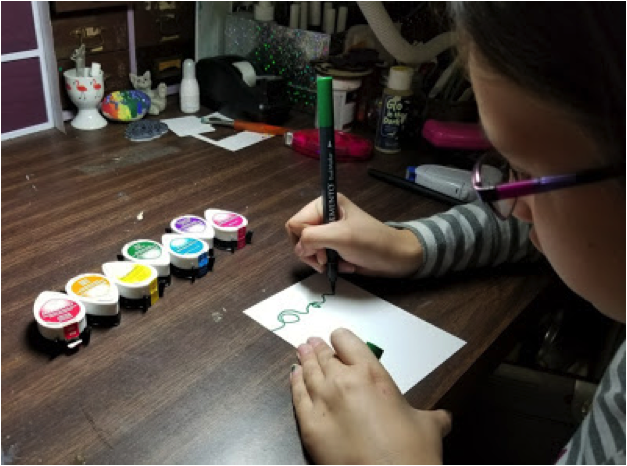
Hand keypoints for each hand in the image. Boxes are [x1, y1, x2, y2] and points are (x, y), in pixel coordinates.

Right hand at [285, 194, 422, 276]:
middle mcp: (326, 215)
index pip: (295, 223)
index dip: (304, 240)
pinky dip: (331, 264)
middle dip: (312, 252)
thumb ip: (312, 238)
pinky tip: (346, 264)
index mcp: (326, 203)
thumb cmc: (371, 243)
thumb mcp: (340, 237)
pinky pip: (320, 256)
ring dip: (322, 260)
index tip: (321, 250)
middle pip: (299, 236)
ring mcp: (330, 231)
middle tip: (326, 260)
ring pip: (308, 249)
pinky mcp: (335, 245)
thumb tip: (299, 248)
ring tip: (338, 263)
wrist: (396, 258)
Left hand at [291, 328, 450, 464]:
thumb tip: (444, 419)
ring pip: (308, 371)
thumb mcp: (429, 427)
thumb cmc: (410, 453)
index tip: (339, 340)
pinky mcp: (308, 424)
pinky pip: (297, 395)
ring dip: (305, 359)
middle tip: (313, 342)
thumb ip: (433, 416)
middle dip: (319, 348)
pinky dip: (295, 382)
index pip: (347, 342)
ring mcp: (323, 401)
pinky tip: (293, 375)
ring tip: (301, 351)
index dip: (341, 339)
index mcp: (372, 374)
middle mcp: (343, 380)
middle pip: (325, 356)